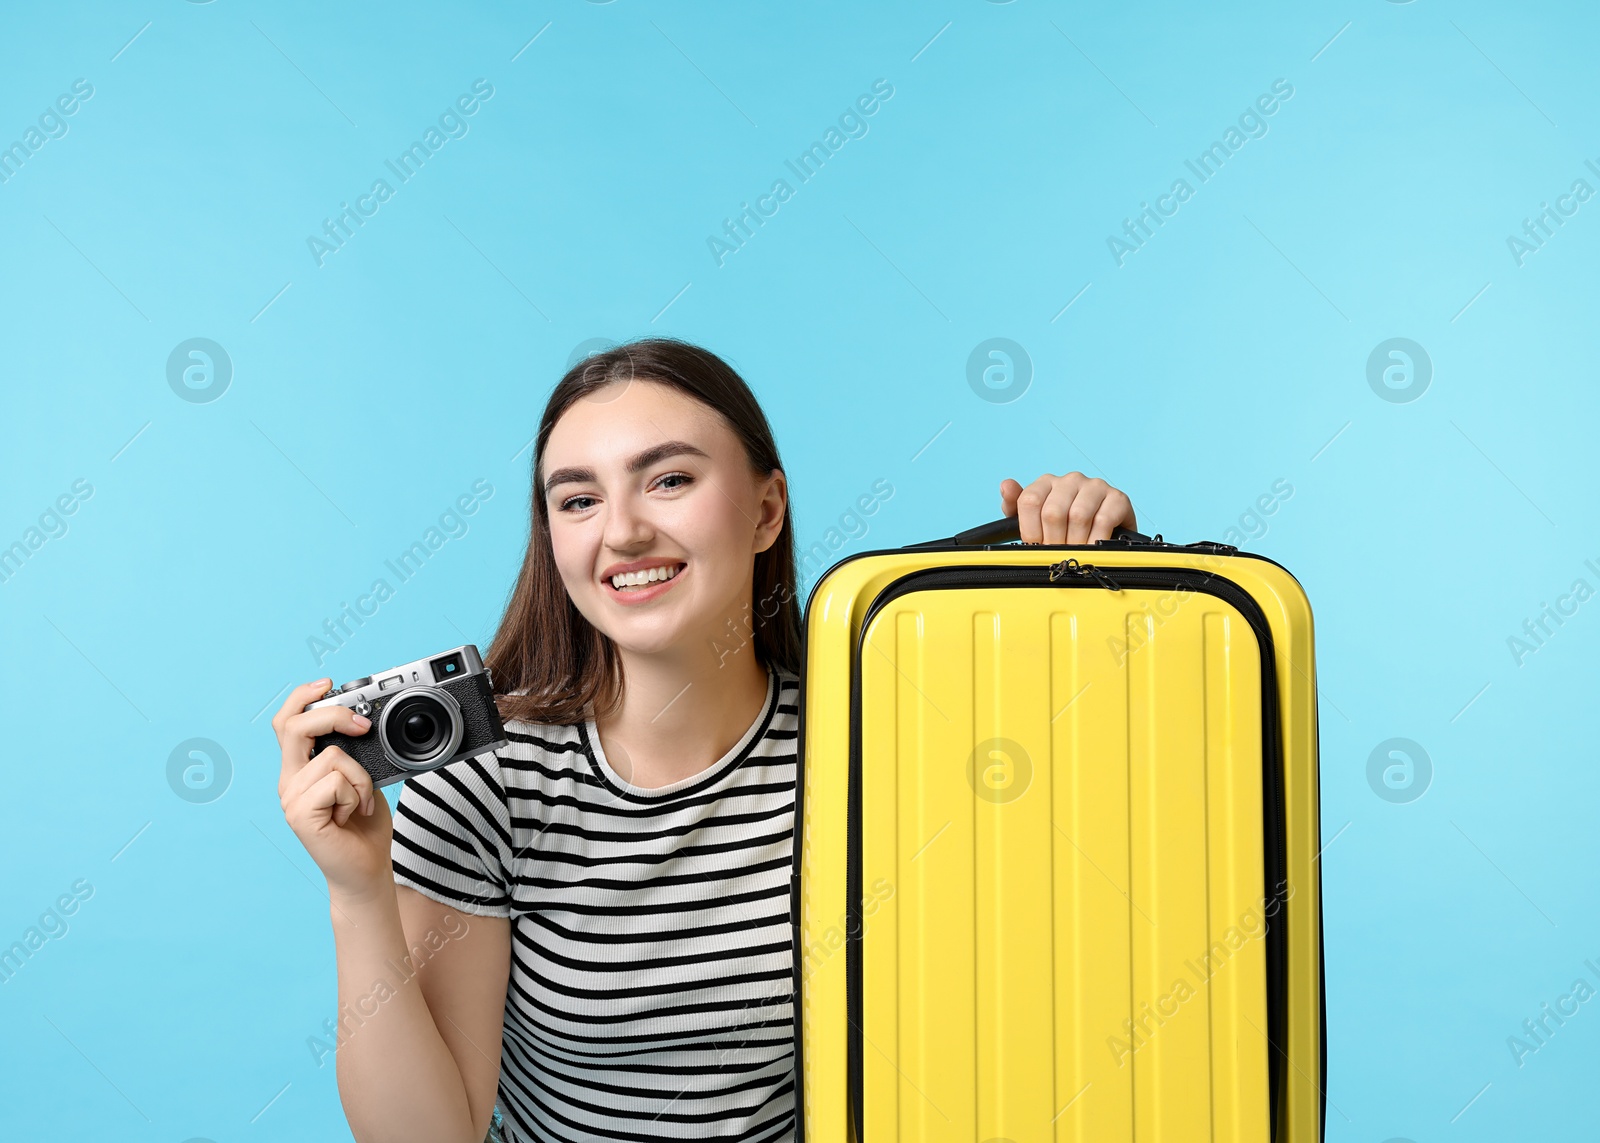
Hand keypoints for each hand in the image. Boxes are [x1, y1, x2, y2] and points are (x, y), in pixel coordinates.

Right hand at [274, 678, 394, 902]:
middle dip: (333, 715)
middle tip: (363, 725)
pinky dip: (357, 794)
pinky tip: (353, 815)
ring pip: (332, 756)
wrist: (366, 871)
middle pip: (295, 727)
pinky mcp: (300, 815)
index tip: (327, 685)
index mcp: (300, 770)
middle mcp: (289, 782)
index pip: (287, 723)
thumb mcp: (362, 778)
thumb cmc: (364, 827)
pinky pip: (336, 781)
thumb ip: (351, 753)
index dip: (302, 698)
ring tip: (360, 802)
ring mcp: (291, 799)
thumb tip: (360, 723)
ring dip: (361, 777)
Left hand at [1000, 471, 1135, 544]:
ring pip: (1077, 516)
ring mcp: (1095, 486)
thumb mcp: (1034, 522)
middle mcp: (1070, 479)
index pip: (1029, 501)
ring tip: (1076, 551)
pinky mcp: (1117, 498)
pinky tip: (1093, 546)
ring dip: (1075, 542)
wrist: (1105, 536)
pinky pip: (1103, 520)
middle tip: (1058, 553)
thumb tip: (1006, 485)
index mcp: (1046, 482)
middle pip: (1052, 512)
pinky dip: (1096, 539)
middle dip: (1053, 540)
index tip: (1037, 545)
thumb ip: (1015, 507)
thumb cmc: (1064, 530)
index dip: (1031, 530)